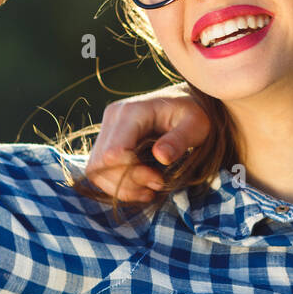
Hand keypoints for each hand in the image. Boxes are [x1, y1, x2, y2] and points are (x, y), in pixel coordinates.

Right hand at [84, 86, 214, 200]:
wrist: (185, 104)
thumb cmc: (194, 114)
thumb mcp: (196, 125)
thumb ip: (179, 139)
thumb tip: (160, 156)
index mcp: (132, 112)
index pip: (114, 153)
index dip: (134, 174)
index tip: (160, 179)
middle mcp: (112, 117)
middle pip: (101, 164)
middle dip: (128, 183)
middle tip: (158, 184)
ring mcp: (106, 129)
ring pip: (95, 170)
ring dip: (121, 188)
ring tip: (150, 189)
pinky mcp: (106, 141)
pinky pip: (99, 171)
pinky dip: (118, 186)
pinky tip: (142, 188)